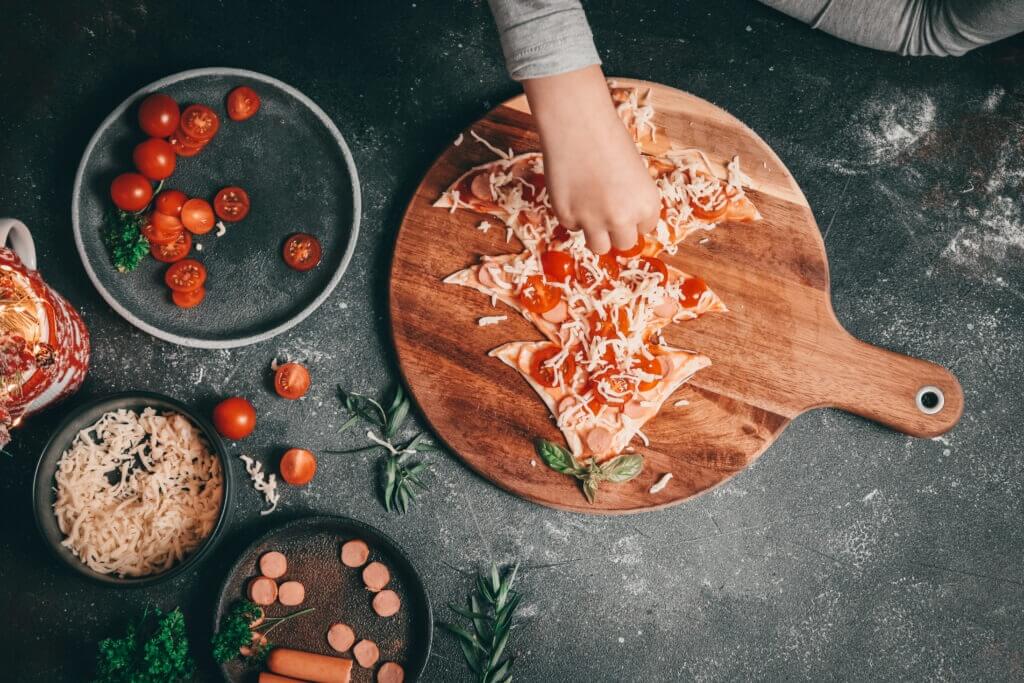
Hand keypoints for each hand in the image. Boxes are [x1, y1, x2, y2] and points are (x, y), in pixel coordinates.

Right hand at [523, 65, 659, 253]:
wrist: (577, 124)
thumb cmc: (609, 138)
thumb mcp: (635, 172)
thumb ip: (633, 199)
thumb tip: (626, 219)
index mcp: (647, 205)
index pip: (645, 229)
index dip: (633, 218)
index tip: (624, 206)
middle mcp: (623, 219)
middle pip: (623, 244)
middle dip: (616, 231)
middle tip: (606, 212)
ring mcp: (593, 221)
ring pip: (598, 247)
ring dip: (595, 232)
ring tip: (589, 208)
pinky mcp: (567, 217)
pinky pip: (572, 227)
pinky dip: (572, 214)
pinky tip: (572, 189)